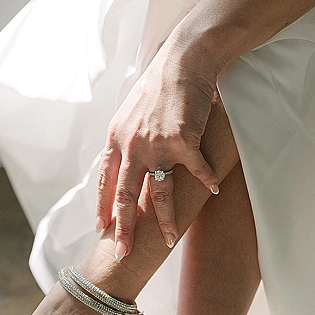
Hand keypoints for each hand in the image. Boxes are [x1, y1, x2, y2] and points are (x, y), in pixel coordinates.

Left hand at [95, 31, 219, 257]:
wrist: (183, 60)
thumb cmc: (159, 84)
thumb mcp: (129, 111)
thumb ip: (125, 137)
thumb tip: (122, 157)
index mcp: (116, 139)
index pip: (105, 182)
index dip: (103, 206)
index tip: (101, 228)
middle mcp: (132, 146)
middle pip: (126, 196)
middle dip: (123, 229)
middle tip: (121, 253)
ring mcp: (157, 146)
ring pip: (160, 193)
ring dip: (165, 220)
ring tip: (167, 240)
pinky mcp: (184, 142)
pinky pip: (196, 171)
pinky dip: (206, 181)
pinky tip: (213, 191)